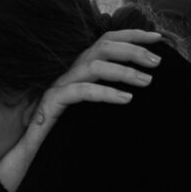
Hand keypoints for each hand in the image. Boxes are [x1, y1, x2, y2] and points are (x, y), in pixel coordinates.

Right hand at [0, 29, 162, 191]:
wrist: (33, 156)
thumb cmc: (66, 134)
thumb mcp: (96, 110)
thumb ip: (112, 94)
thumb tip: (146, 87)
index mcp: (81, 70)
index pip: (105, 41)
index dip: (131, 35)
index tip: (157, 38)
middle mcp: (70, 72)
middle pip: (101, 46)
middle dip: (132, 50)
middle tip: (157, 62)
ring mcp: (60, 85)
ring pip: (93, 66)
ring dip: (123, 70)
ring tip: (147, 81)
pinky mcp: (53, 102)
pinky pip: (81, 91)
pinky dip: (106, 92)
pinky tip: (127, 99)